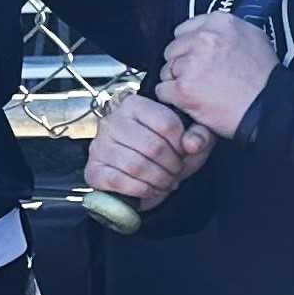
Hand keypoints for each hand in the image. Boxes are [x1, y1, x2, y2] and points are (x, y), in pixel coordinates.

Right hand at [83, 90, 211, 207]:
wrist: (144, 179)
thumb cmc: (166, 155)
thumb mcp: (190, 139)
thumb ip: (200, 135)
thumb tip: (192, 143)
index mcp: (134, 105)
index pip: (166, 123)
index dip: (182, 144)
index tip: (183, 153)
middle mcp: (112, 121)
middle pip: (153, 147)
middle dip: (172, 166)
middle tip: (176, 172)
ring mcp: (99, 145)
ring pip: (136, 165)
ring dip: (159, 180)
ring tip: (165, 181)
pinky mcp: (93, 170)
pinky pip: (120, 181)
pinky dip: (142, 190)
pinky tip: (150, 188)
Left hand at [156, 12, 276, 138]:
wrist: (272, 109)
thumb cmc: (266, 78)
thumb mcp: (255, 38)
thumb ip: (228, 30)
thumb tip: (210, 30)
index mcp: (220, 23)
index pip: (184, 31)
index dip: (191, 49)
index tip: (201, 61)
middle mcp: (204, 39)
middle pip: (173, 50)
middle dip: (182, 65)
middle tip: (202, 80)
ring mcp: (192, 64)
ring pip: (166, 71)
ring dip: (178, 83)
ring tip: (202, 93)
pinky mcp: (184, 88)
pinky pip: (163, 91)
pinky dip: (174, 100)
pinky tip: (192, 103)